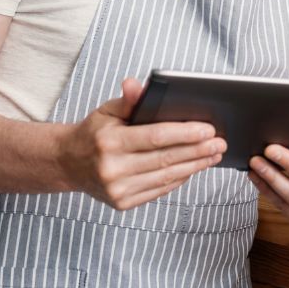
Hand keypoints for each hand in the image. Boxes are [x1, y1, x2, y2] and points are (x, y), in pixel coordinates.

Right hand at [59, 78, 225, 209]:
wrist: (68, 164)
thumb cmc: (94, 132)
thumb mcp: (108, 111)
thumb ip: (128, 99)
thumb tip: (137, 84)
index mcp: (109, 142)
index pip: (155, 137)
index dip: (185, 133)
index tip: (208, 129)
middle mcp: (112, 168)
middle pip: (165, 158)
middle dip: (198, 150)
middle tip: (220, 143)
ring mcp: (118, 189)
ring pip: (166, 176)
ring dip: (195, 166)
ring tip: (214, 155)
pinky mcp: (123, 203)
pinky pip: (160, 189)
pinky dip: (180, 178)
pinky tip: (194, 167)